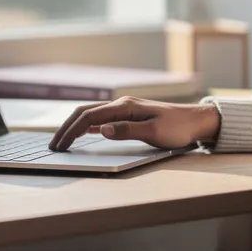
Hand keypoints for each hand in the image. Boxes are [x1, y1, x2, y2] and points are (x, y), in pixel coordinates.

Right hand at [48, 97, 221, 151]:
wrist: (197, 120)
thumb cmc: (179, 128)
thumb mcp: (154, 133)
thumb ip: (126, 130)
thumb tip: (100, 130)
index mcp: (125, 107)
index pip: (89, 118)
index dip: (71, 131)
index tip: (60, 145)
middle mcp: (122, 104)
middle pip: (85, 112)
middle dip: (66, 128)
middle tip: (54, 145)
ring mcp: (125, 108)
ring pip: (92, 114)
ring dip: (75, 126)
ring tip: (63, 140)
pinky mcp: (130, 114)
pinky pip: (102, 117)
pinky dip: (88, 125)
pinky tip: (85, 133)